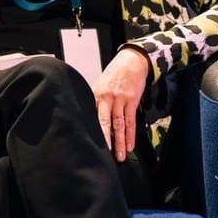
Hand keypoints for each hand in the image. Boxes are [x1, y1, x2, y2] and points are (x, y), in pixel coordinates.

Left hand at [91, 47, 148, 161]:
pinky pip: (131, 121)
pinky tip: (130, 145)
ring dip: (120, 142)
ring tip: (120, 156)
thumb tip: (90, 118)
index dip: (88, 129)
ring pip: (119, 125)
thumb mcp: (100, 84)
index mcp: (95, 94)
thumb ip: (95, 100)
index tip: (85, 142)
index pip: (90, 115)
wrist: (131, 62)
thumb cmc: (114, 74)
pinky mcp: (132, 102)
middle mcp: (105, 98)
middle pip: (103, 122)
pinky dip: (131, 135)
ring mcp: (119, 100)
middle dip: (104, 139)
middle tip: (103, 154)